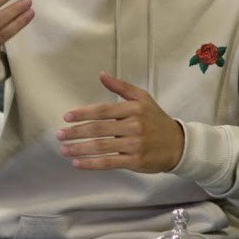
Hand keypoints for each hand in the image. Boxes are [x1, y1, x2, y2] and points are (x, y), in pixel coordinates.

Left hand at [57, 72, 184, 172]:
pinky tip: (78, 163)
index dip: (83, 113)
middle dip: (76, 132)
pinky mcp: (136, 161)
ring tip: (64, 149)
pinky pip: (109, 162)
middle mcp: (134, 126)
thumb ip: (121, 87)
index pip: (103, 110)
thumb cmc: (157, 120)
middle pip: (99, 129)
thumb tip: (102, 74)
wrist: (179, 144)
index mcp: (133, 109)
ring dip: (80, 148)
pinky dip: (92, 163)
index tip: (67, 117)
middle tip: (60, 134)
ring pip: (102, 146)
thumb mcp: (143, 98)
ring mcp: (135, 144)